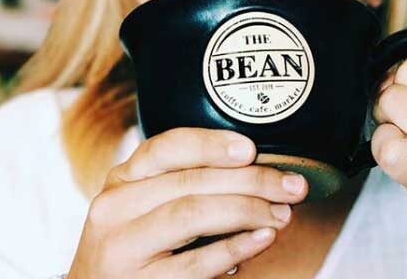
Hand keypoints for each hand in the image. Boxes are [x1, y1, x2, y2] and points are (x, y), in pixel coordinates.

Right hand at [67, 128, 307, 277]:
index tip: (251, 149)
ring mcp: (122, 249)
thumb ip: (186, 183)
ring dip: (248, 210)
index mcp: (122, 179)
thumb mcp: (147, 204)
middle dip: (251, 181)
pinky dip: (236, 247)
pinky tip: (262, 238)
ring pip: (193, 214)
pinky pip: (196, 262)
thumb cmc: (138, 244)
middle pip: (191, 182)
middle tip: (292, 185)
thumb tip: (255, 169)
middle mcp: (115, 207)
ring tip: (282, 213)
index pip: (166, 148)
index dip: (211, 144)